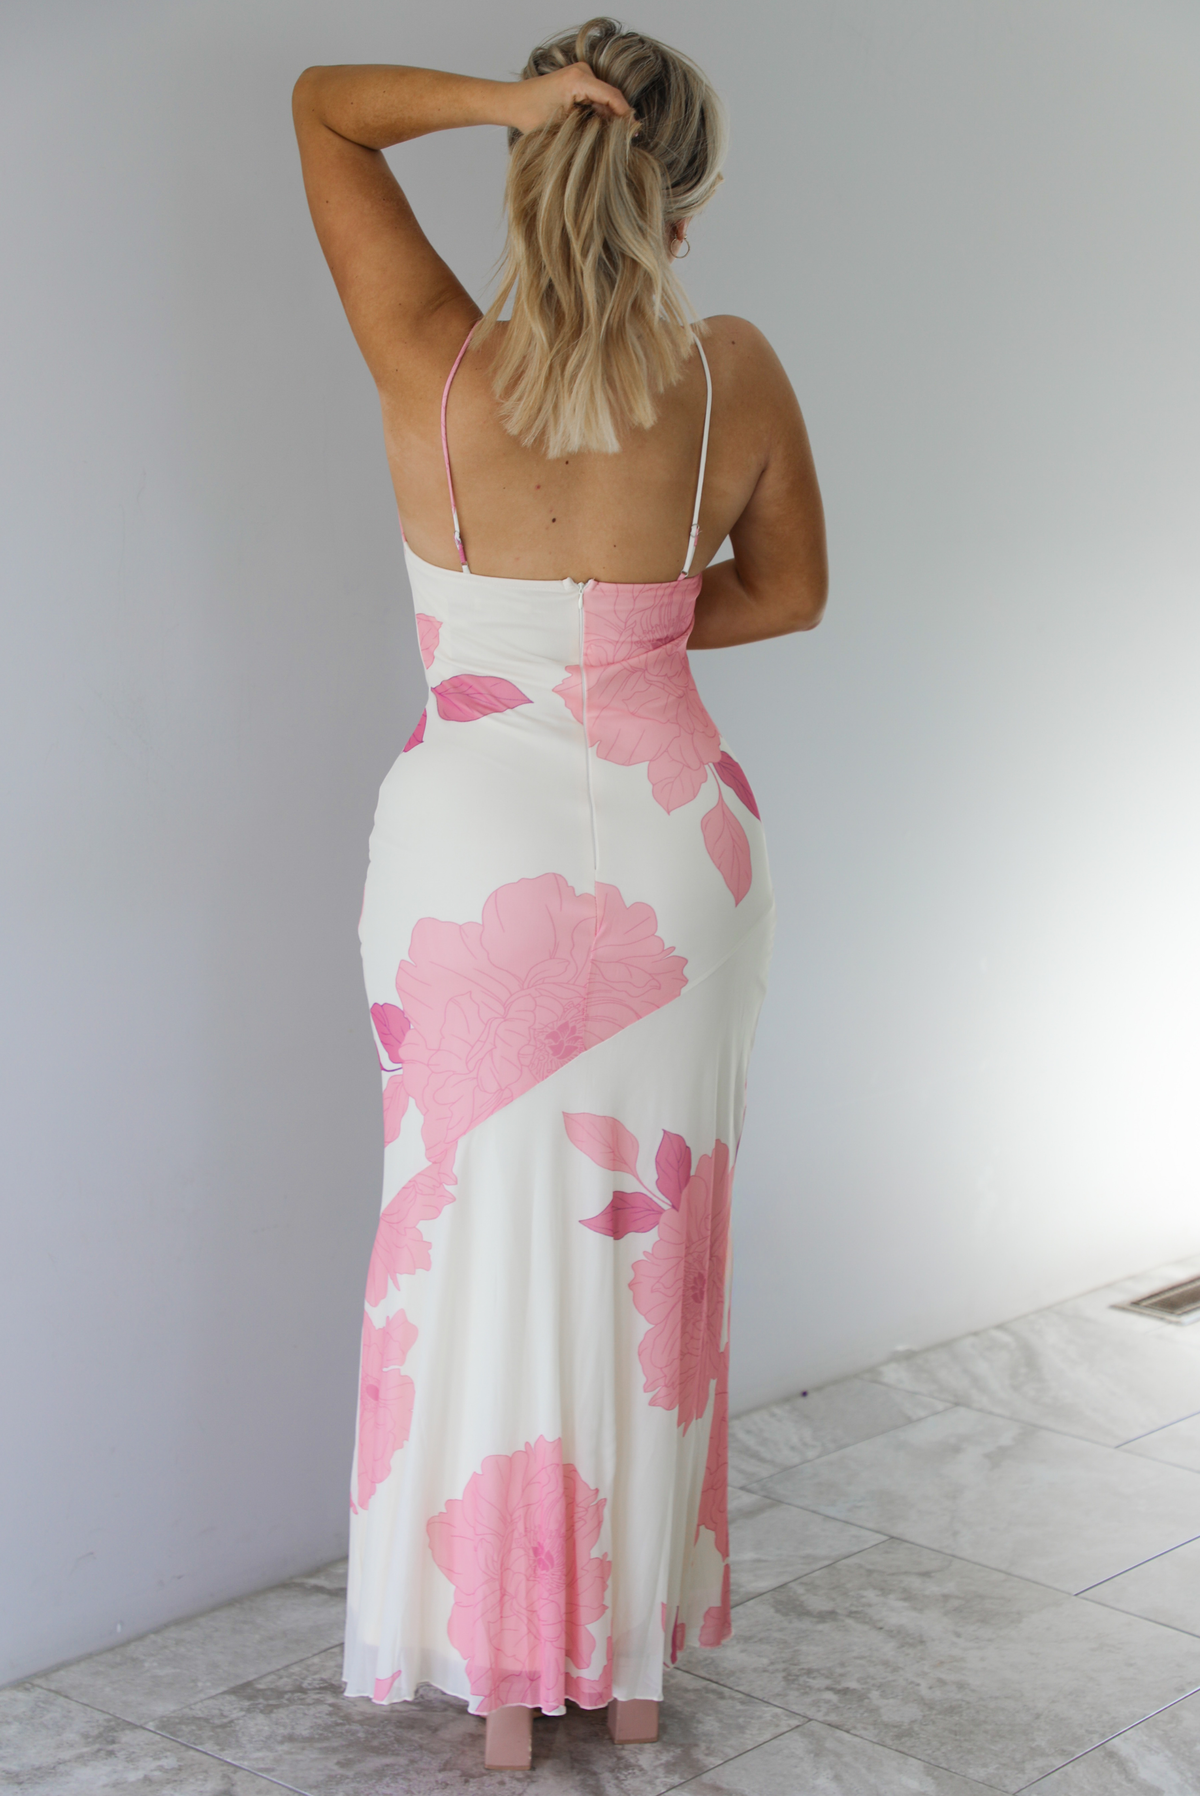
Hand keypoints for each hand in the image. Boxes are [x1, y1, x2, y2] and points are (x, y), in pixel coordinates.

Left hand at [504, 62, 631, 134]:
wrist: (513, 102)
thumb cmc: (529, 114)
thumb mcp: (561, 128)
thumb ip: (588, 130)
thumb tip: (610, 141)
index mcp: (577, 79)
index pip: (611, 96)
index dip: (625, 115)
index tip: (634, 134)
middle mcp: (581, 71)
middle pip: (610, 97)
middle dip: (618, 119)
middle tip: (625, 143)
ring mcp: (580, 74)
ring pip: (605, 98)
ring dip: (609, 117)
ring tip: (612, 139)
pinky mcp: (578, 80)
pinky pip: (597, 97)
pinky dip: (600, 113)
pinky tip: (601, 130)